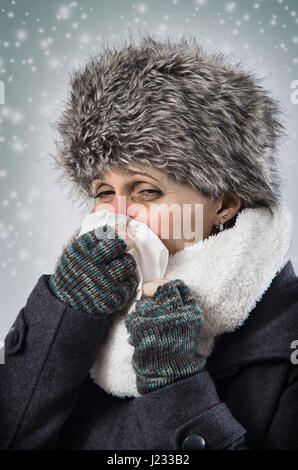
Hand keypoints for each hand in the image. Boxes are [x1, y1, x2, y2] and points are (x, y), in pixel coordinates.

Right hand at [48, 223, 138, 317]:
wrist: (68, 304)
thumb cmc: (74, 274)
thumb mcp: (73, 252)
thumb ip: (91, 239)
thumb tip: (116, 225)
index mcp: (80, 251)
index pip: (105, 232)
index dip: (116, 230)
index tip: (121, 231)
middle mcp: (91, 264)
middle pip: (118, 245)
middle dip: (126, 242)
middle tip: (130, 242)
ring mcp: (104, 281)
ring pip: (128, 262)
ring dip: (126, 261)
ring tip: (119, 265)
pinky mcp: (114, 295)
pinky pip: (131, 280)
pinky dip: (128, 278)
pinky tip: (118, 279)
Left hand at [125, 279, 205, 394]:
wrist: (170, 376)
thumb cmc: (176, 348)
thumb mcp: (188, 325)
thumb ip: (178, 306)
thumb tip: (155, 285)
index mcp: (191, 313)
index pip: (177, 287)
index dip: (165, 285)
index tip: (158, 289)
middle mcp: (178, 314)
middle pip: (160, 289)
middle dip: (151, 290)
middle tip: (147, 296)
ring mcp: (160, 320)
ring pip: (143, 303)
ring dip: (142, 312)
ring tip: (148, 326)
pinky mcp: (144, 328)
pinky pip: (133, 316)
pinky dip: (133, 324)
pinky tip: (140, 334)